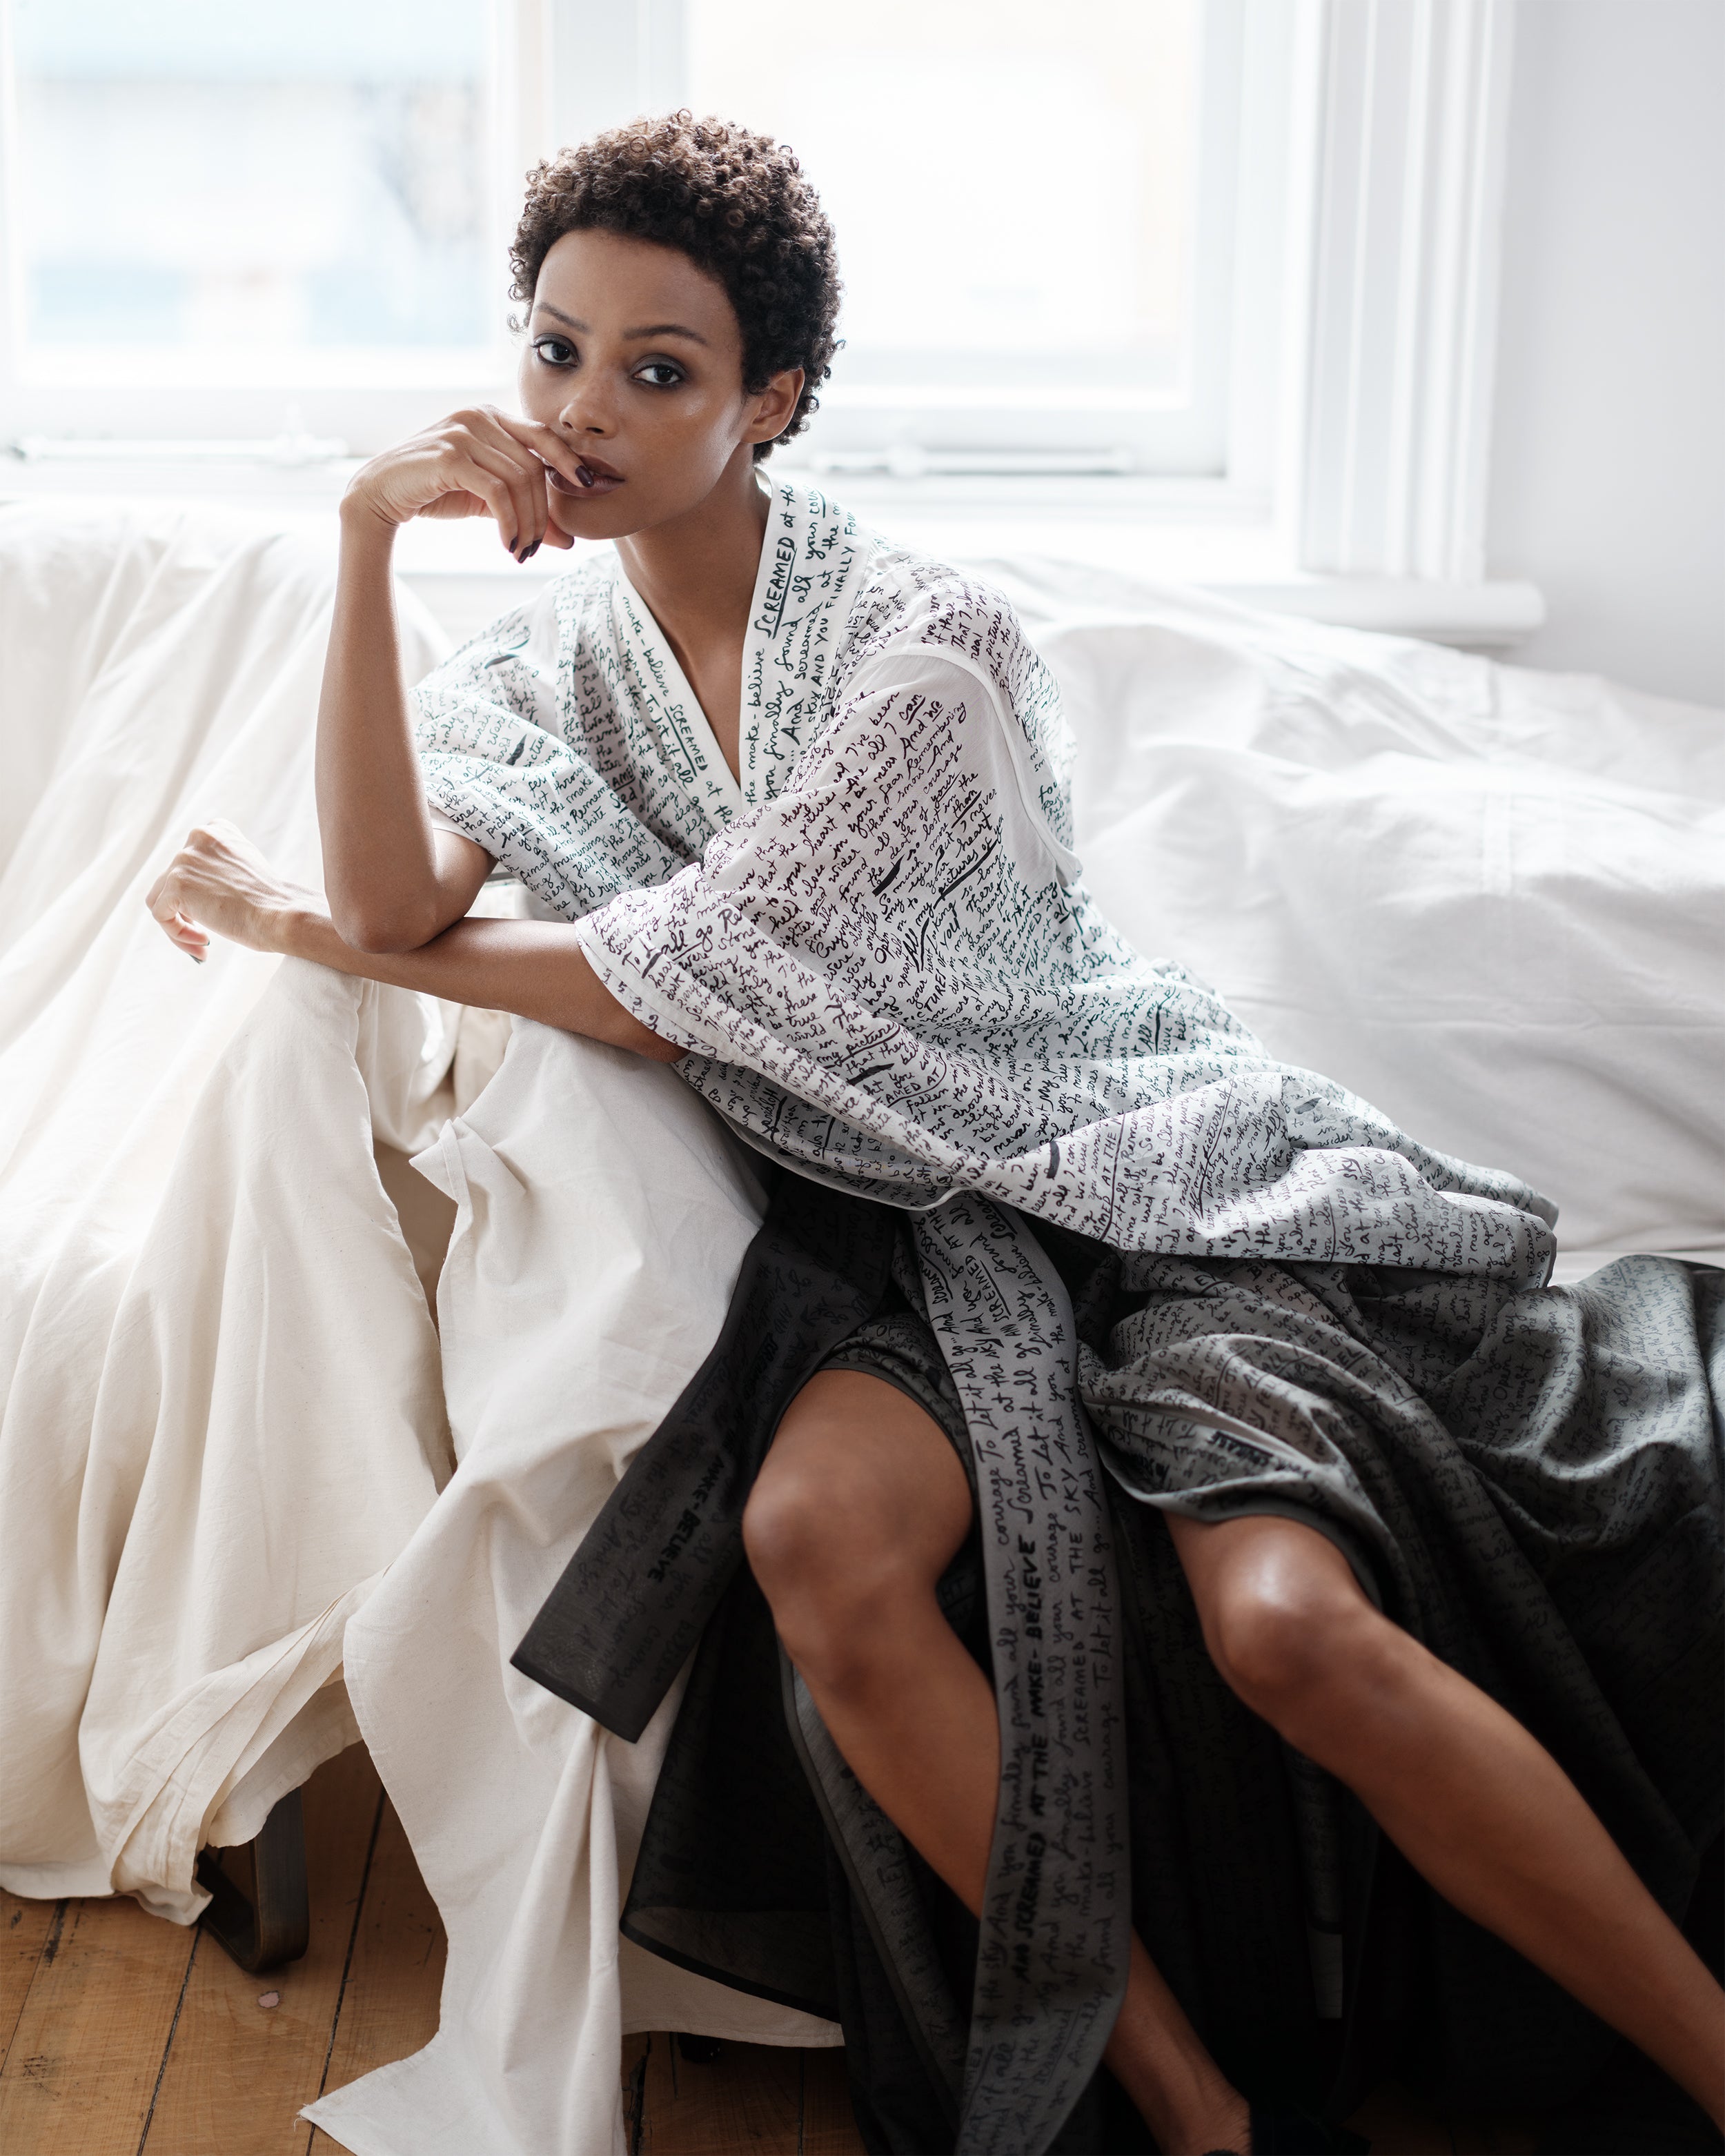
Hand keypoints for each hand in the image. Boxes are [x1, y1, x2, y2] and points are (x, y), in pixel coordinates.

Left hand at [145, 820, 320, 962]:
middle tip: (205, 935)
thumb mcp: (244, 869)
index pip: (188, 862)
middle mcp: (197, 838)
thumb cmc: (272, 903)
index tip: (212, 911)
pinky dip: (177, 934)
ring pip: (162, 898)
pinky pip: (161, 915)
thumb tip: (196, 892)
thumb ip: (218, 868)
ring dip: (179, 925)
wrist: (280, 913)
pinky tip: (204, 943)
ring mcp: (184, 859)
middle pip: (171, 881)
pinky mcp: (176, 884)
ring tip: (203, 944)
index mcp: (216, 831)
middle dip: (187, 911)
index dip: (195, 891)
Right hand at [342, 404, 588, 560]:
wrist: (380, 495)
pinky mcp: (449, 455)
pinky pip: (496, 491)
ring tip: (521, 550)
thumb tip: (568, 540)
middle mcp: (478, 416)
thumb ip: (526, 512)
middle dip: (542, 513)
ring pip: (518, 481)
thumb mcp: (487, 502)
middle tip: (536, 547)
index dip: (568, 460)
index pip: (542, 436)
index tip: (588, 486)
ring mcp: (463, 432)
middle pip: (533, 467)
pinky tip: (507, 543)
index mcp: (491, 417)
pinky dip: (509, 521)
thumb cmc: (435, 492)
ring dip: (526, 523)